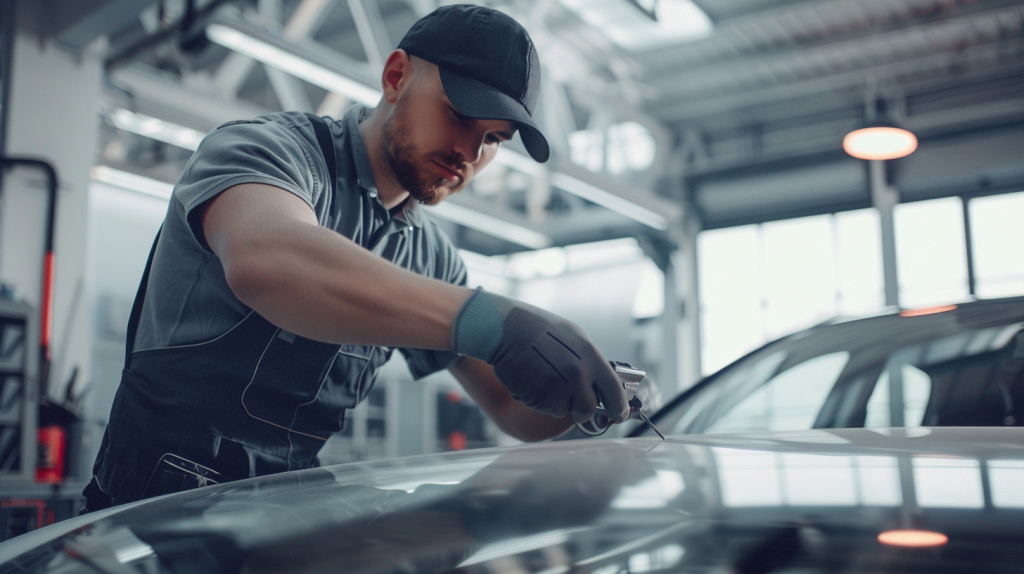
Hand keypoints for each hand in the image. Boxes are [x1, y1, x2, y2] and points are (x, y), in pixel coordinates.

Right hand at [451, 288, 627, 422]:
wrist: (506, 327)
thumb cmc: (539, 328)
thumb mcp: (574, 337)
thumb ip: (589, 362)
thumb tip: (602, 385)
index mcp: (589, 357)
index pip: (614, 391)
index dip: (618, 407)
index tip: (618, 414)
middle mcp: (576, 374)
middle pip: (586, 410)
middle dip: (581, 411)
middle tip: (574, 405)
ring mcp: (554, 386)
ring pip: (561, 411)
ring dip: (555, 402)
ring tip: (543, 377)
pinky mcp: (534, 396)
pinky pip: (541, 407)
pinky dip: (537, 399)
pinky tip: (531, 378)